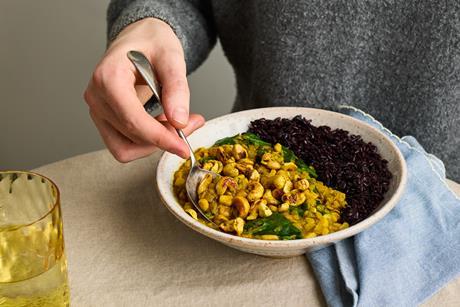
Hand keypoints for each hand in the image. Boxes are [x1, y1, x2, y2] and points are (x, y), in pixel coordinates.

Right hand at [84, 18, 203, 161]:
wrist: (140, 38)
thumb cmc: (152, 42)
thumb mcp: (171, 57)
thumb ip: (176, 88)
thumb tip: (178, 120)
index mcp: (109, 77)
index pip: (132, 120)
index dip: (160, 138)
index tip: (183, 148)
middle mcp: (97, 97)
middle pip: (131, 136)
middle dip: (163, 139)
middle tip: (191, 124)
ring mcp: (97, 110)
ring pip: (125, 148)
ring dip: (154, 144)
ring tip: (175, 124)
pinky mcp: (104, 119)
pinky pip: (123, 145)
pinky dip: (146, 143)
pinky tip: (161, 125)